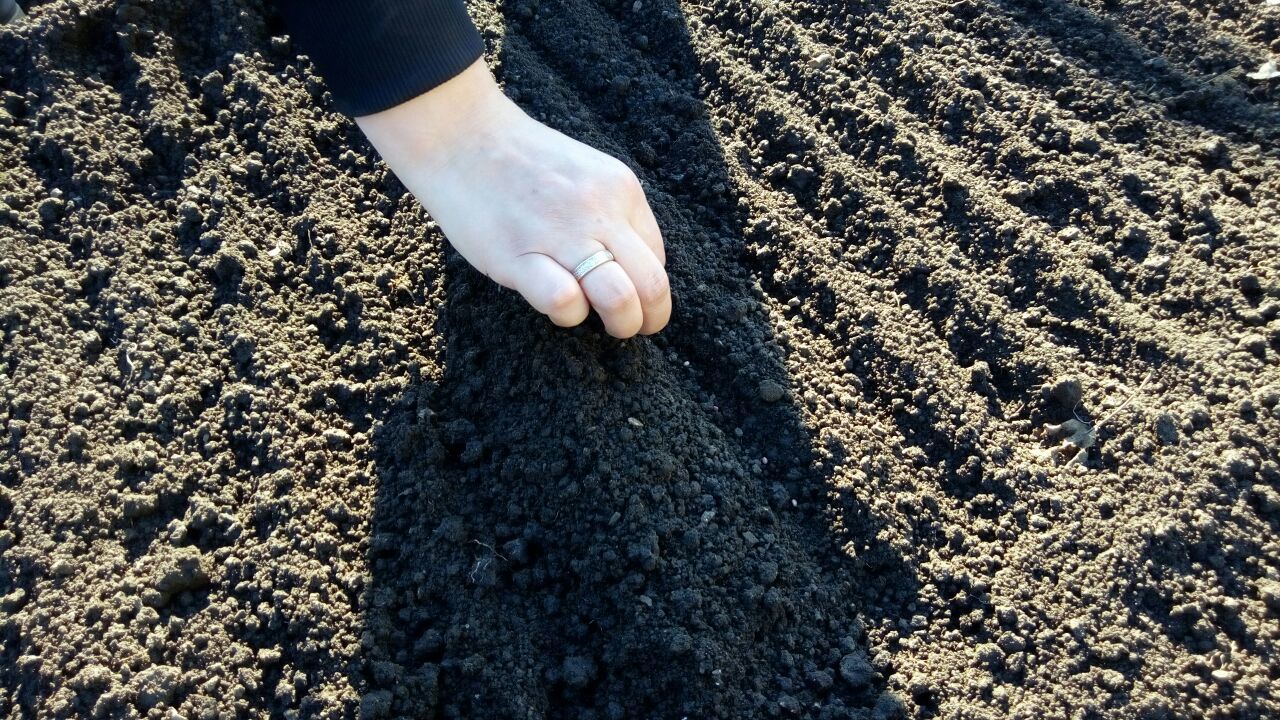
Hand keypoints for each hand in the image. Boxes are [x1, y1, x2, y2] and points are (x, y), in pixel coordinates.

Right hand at [355, 58, 670, 337]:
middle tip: (628, 327)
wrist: (461, 136)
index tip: (627, 293)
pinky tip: (552, 303)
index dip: (647, 287)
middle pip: (653, 285)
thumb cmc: (520, 161)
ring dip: (620, 324)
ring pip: (621, 299)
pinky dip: (568, 315)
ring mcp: (561, 234)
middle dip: (648, 319)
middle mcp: (600, 212)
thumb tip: (629, 268)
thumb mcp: (586, 173)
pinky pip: (565, 303)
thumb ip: (611, 213)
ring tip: (599, 323)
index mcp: (620, 189)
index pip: (657, 257)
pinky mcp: (519, 257)